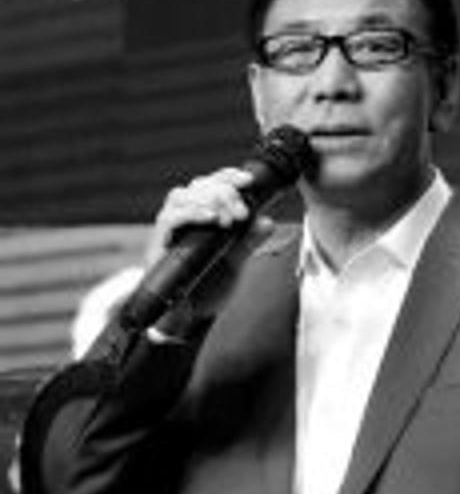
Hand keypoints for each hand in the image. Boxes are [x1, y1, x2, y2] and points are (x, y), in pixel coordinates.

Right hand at [145, 168, 275, 322]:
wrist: (189, 317)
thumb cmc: (208, 287)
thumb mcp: (235, 262)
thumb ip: (249, 242)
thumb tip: (267, 222)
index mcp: (201, 216)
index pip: (211, 182)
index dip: (228, 176)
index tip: (248, 180)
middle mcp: (183, 218)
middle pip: (199, 185)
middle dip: (225, 192)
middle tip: (241, 214)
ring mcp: (169, 229)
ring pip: (182, 196)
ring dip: (209, 200)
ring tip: (228, 219)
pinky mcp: (158, 243)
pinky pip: (170, 218)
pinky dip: (192, 213)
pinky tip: (211, 219)